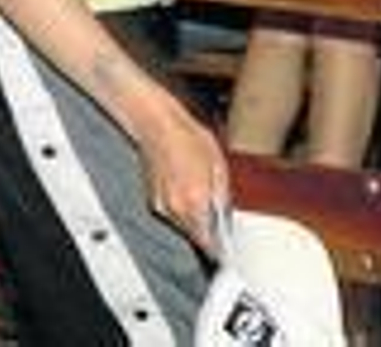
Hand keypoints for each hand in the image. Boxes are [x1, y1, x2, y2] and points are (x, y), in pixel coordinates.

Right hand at [136, 100, 228, 253]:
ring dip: (195, 220)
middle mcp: (176, 208)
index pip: (206, 240)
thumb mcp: (219, 164)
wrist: (159, 127)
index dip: (217, 249)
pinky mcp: (153, 202)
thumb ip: (223, 196)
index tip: (225, 253)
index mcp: (195, 200)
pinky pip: (173, 214)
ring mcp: (162, 206)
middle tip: (219, 225)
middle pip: (194, 234)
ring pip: (183, 225)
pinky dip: (183, 209)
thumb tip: (226, 215)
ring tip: (203, 199)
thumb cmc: (189, 139)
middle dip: (207, 232)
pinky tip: (189, 190)